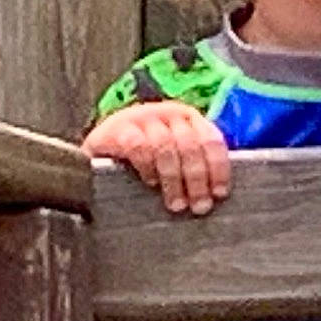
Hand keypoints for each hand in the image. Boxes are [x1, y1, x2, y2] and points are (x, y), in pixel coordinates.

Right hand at [82, 101, 230, 214]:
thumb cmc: (145, 159)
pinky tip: (150, 183)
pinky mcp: (119, 128)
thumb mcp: (174, 157)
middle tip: (199, 206)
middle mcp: (168, 113)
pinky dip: (147, 166)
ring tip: (176, 204)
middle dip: (198, 178)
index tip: (219, 193)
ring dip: (174, 179)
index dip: (218, 167)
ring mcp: (143, 117)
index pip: (211, 139)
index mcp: (189, 119)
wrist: (101, 147)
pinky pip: (137, 146)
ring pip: (166, 146)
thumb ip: (193, 166)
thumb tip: (216, 196)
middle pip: (190, 145)